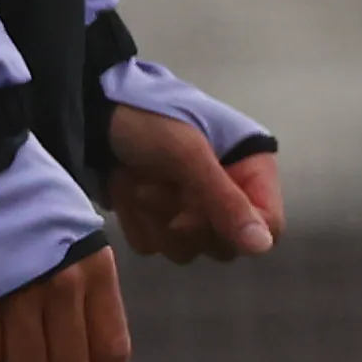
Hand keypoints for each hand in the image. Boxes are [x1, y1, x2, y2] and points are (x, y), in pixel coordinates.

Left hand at [106, 103, 281, 264]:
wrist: (93, 112)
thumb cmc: (150, 120)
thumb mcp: (188, 155)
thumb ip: (226, 201)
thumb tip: (263, 247)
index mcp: (249, 169)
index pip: (268, 224)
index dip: (236, 227)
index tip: (199, 209)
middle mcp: (227, 194)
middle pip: (225, 244)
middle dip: (185, 219)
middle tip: (157, 185)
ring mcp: (190, 210)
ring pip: (185, 249)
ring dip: (154, 217)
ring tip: (136, 178)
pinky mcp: (157, 221)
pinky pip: (152, 245)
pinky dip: (134, 220)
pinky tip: (124, 188)